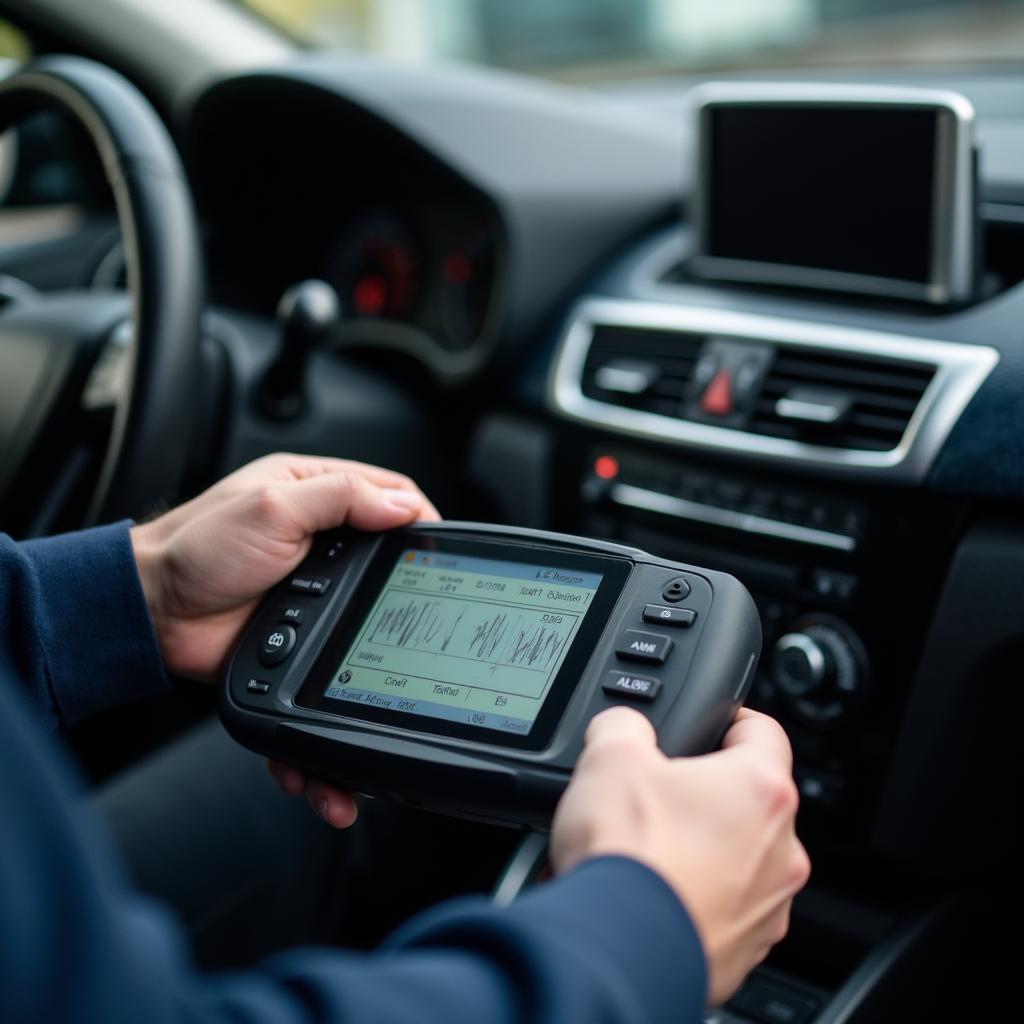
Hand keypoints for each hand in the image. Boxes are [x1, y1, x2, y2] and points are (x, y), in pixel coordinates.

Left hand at [131, 453, 437, 680]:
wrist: (156, 612)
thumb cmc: (196, 548)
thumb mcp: (273, 507)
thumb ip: (340, 498)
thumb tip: (402, 507)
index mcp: (310, 485)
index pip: (384, 489)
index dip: (414, 511)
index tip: (434, 537)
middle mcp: (315, 525)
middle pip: (384, 536)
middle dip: (405, 554)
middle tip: (422, 575)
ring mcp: (313, 573)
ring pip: (370, 581)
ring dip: (381, 594)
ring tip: (391, 606)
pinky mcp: (305, 614)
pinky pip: (347, 618)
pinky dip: (358, 625)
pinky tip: (360, 630)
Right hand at [550, 706, 809, 1006]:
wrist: (617, 950)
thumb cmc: (628, 856)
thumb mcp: (610, 756)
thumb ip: (624, 725)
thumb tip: (623, 728)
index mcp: (761, 790)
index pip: (764, 731)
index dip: (732, 720)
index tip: (713, 724)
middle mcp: (782, 850)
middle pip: (751, 800)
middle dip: (707, 794)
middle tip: (659, 796)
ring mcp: (768, 907)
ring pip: (742, 860)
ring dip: (705, 851)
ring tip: (650, 853)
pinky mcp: (745, 951)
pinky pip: (726, 911)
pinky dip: (696, 899)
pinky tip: (652, 895)